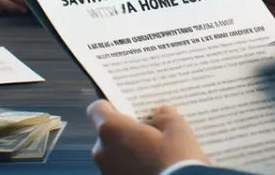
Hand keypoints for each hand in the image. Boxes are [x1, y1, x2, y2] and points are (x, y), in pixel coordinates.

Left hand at [87, 101, 207, 174]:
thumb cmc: (175, 161)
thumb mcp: (178, 130)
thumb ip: (165, 116)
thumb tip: (160, 113)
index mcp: (112, 130)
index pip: (97, 109)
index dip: (112, 107)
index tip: (129, 110)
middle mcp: (102, 152)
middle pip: (109, 134)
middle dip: (127, 132)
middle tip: (151, 133)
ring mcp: (106, 173)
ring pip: (115, 155)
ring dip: (130, 153)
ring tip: (156, 156)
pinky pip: (121, 171)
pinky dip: (133, 169)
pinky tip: (154, 170)